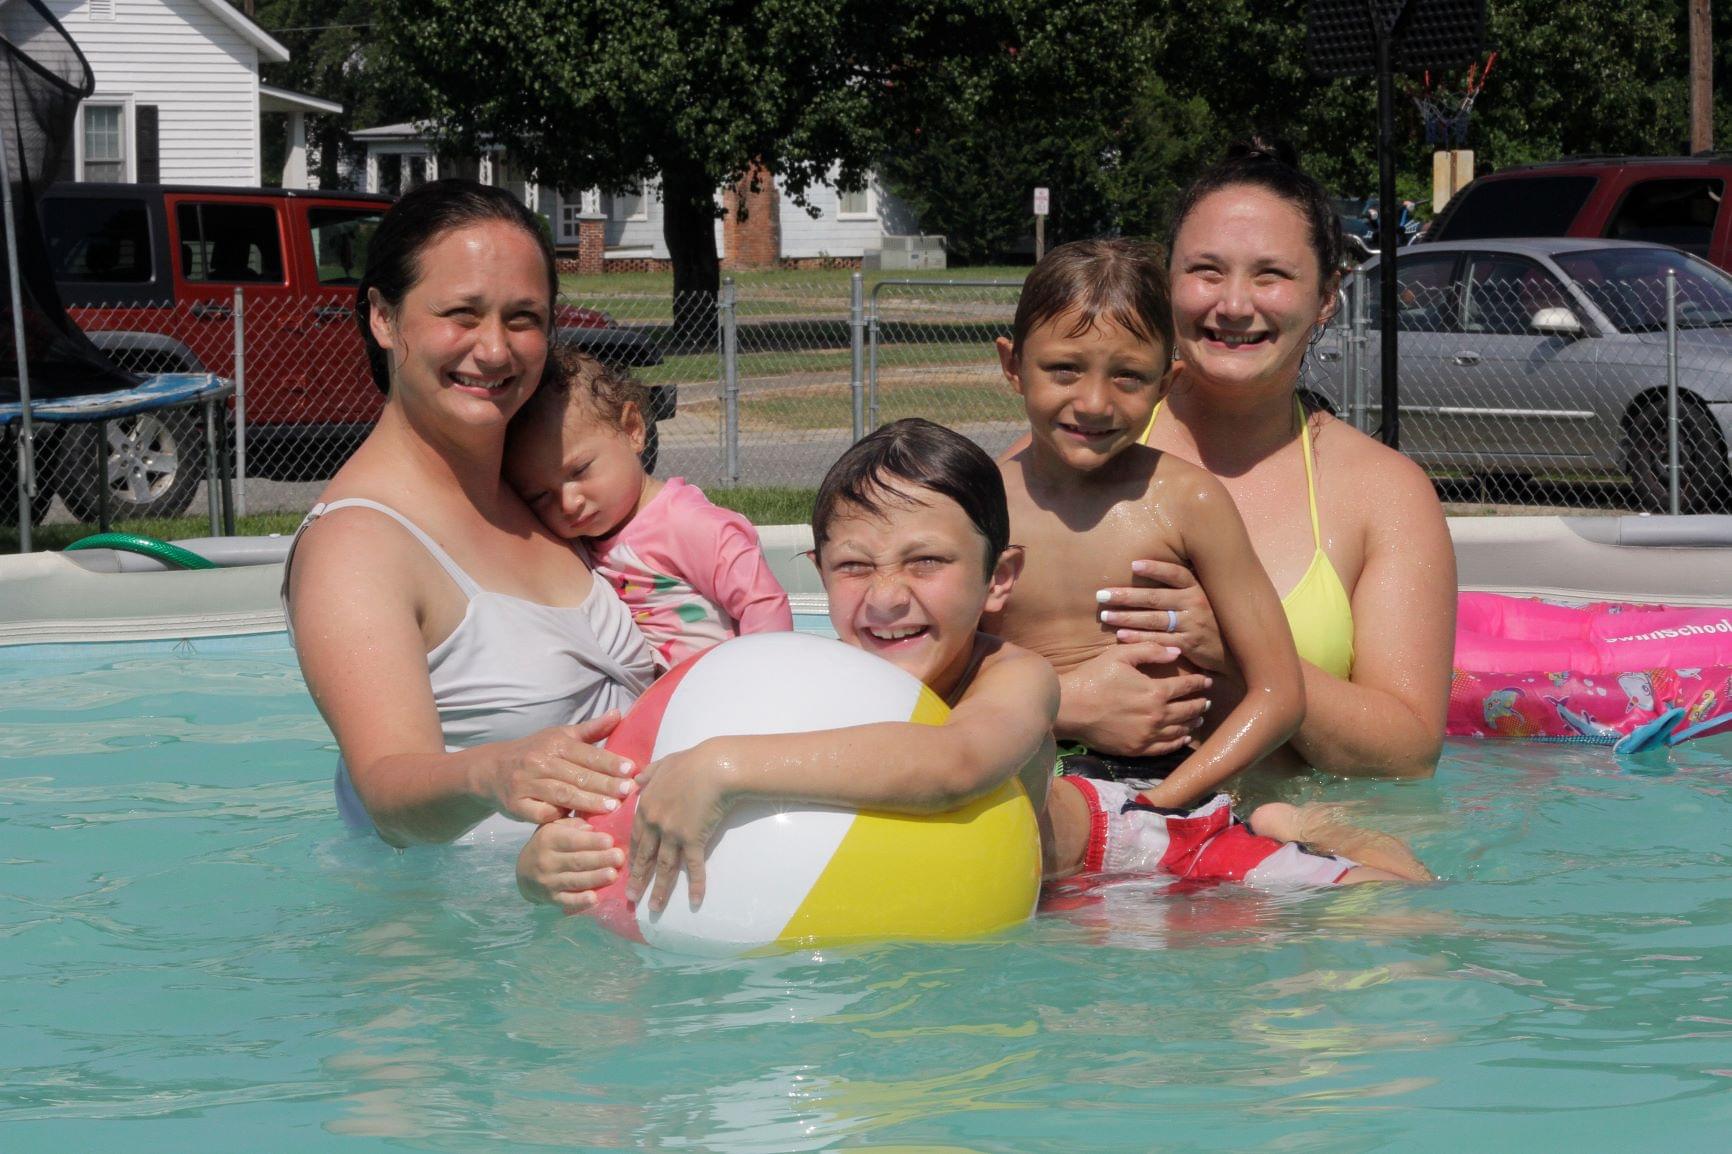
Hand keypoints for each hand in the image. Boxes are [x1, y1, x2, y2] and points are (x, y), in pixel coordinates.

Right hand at [478, 711, 636, 824]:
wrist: (492, 769)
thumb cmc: (536, 752)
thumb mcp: (561, 735)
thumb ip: (592, 730)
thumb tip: (618, 713)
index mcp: (554, 743)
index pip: (587, 753)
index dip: (609, 762)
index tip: (630, 770)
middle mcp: (539, 762)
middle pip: (577, 775)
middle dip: (605, 784)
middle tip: (628, 792)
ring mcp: (526, 784)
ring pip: (562, 794)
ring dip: (588, 802)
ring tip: (611, 808)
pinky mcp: (516, 805)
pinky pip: (541, 813)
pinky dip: (559, 818)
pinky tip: (578, 823)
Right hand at [516, 817, 624, 913]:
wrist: (524, 871)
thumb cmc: (549, 844)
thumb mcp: (555, 827)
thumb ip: (574, 824)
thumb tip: (593, 827)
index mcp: (548, 838)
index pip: (572, 840)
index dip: (591, 841)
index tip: (610, 841)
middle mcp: (546, 860)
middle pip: (576, 861)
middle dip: (599, 859)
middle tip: (619, 857)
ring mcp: (548, 881)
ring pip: (574, 881)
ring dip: (595, 878)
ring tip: (613, 875)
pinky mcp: (551, 898)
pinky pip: (567, 901)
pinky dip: (580, 901)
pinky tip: (594, 898)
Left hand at [625, 739, 738, 913]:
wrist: (714, 767)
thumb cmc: (691, 762)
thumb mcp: (663, 763)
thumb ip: (648, 774)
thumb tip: (636, 779)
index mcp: (646, 806)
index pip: (636, 836)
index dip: (633, 854)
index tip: (628, 868)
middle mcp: (655, 823)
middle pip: (644, 856)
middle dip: (638, 878)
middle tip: (631, 898)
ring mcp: (672, 834)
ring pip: (664, 867)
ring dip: (659, 889)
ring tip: (653, 908)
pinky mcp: (693, 840)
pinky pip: (693, 866)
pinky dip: (695, 885)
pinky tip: (694, 901)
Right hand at [1057, 642, 1213, 756]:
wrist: (1071, 708)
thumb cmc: (1094, 678)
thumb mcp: (1120, 655)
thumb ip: (1150, 650)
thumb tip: (1176, 652)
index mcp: (1156, 691)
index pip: (1186, 686)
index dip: (1198, 682)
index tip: (1207, 681)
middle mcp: (1157, 716)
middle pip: (1188, 710)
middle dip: (1200, 704)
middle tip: (1207, 701)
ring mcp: (1148, 735)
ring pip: (1179, 730)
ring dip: (1192, 723)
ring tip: (1199, 718)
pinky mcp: (1137, 749)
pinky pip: (1165, 747)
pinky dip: (1178, 742)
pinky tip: (1183, 738)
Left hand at [1097, 559, 1231, 675]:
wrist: (1231, 649)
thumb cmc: (1208, 618)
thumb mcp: (1199, 597)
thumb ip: (1178, 586)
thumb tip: (1145, 568)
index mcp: (1196, 588)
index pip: (1175, 574)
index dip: (1155, 568)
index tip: (1133, 564)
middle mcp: (1194, 603)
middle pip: (1155, 597)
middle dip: (1126, 596)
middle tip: (1101, 595)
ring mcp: (1192, 624)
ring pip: (1153, 620)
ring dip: (1126, 617)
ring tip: (1105, 616)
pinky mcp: (1188, 644)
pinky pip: (1158, 639)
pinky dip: (1138, 637)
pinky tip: (1120, 635)